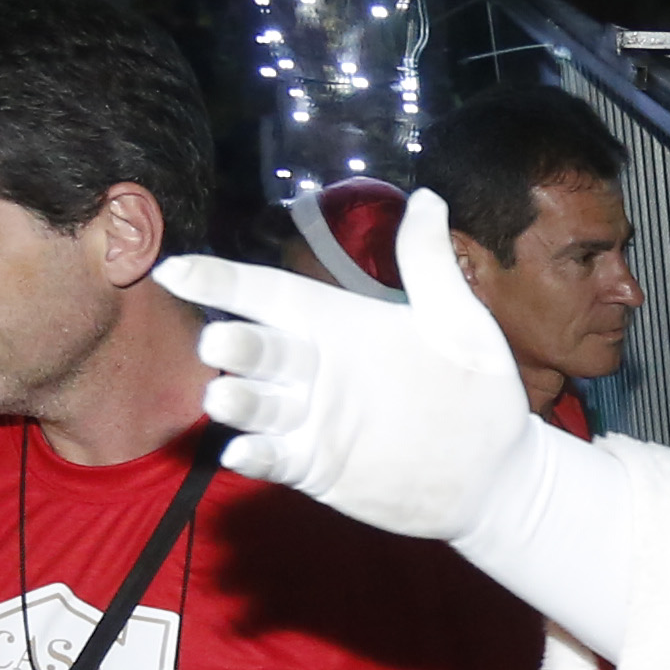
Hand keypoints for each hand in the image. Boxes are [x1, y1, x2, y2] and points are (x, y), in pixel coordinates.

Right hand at [164, 193, 533, 537]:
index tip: (175, 269)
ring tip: (224, 398)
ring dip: (237, 401)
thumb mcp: (458, 321)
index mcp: (337, 323)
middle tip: (220, 343)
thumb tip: (427, 197)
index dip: (221, 281)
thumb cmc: (476, 388)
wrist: (494, 472)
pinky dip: (256, 454)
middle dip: (234, 346)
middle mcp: (314, 368)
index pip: (268, 295)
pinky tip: (244, 452)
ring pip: (257, 404)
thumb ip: (429, 265)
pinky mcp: (314, 466)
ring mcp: (309, 420)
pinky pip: (274, 457)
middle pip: (257, 350)